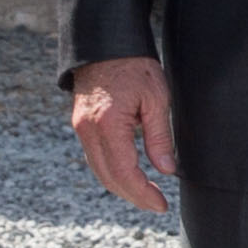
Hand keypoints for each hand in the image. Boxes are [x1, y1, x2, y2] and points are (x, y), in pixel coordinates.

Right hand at [71, 56, 176, 217]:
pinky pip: (95, 157)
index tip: (161, 205)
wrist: (106, 42)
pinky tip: (130, 175)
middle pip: (109, 177)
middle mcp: (89, 130)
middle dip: (133, 196)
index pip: (124, 172)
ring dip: (121, 186)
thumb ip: (160, 137)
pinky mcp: (81, 124)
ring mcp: (81, 128)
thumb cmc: (135, 65)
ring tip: (147, 194)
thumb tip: (166, 170)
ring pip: (99, 170)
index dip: (143, 193)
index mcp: (109, 124)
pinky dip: (112, 171)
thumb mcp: (157, 98)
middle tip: (157, 205)